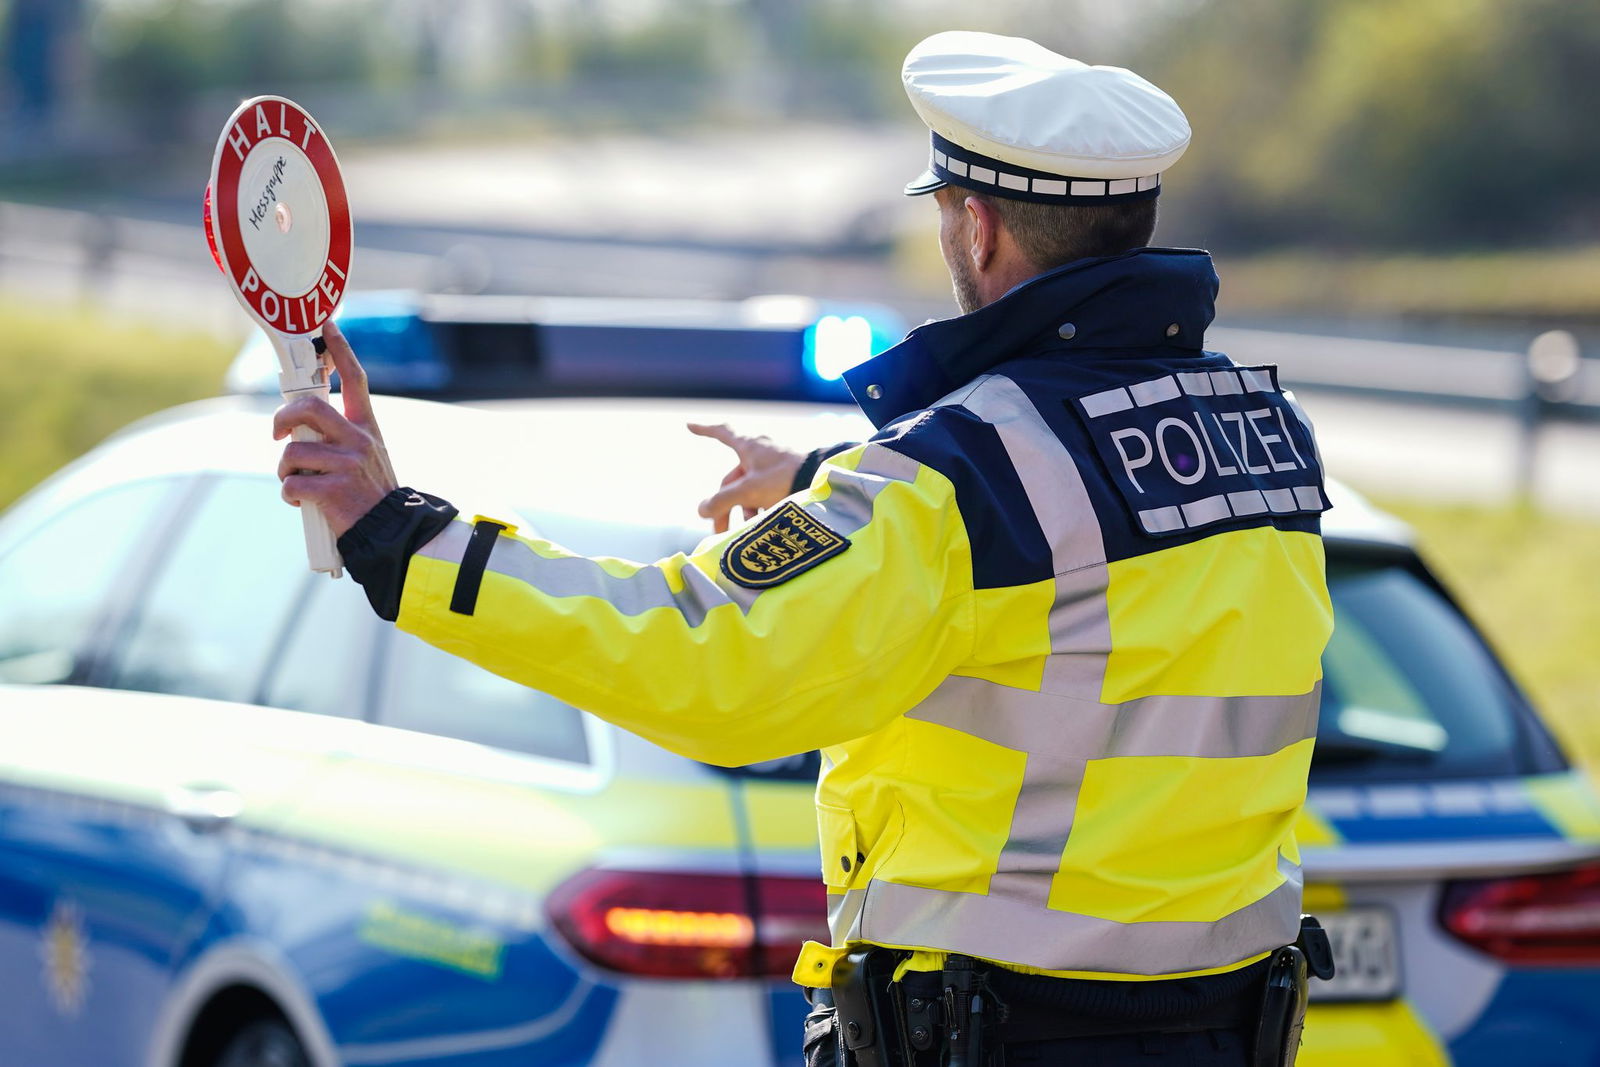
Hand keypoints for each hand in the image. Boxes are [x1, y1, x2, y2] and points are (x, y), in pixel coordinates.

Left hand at [274, 320, 398, 535]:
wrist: (392, 532)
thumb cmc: (369, 493)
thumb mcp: (365, 457)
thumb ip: (338, 437)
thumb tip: (295, 430)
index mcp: (367, 428)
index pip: (354, 379)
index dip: (340, 350)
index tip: (326, 325)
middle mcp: (359, 441)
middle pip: (310, 408)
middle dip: (283, 418)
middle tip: (277, 434)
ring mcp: (347, 465)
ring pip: (292, 453)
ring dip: (285, 471)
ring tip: (297, 483)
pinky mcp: (333, 491)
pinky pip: (292, 484)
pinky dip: (289, 496)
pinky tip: (302, 503)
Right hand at [687, 423, 804, 532]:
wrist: (822, 481)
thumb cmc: (784, 479)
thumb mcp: (748, 491)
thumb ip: (722, 501)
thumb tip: (701, 510)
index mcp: (748, 446)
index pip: (722, 433)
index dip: (705, 430)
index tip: (690, 425)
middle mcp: (760, 451)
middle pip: (733, 479)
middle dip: (726, 506)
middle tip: (720, 531)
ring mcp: (775, 463)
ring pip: (750, 488)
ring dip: (745, 509)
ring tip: (748, 529)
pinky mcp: (788, 476)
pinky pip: (766, 491)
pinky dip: (762, 506)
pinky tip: (765, 522)